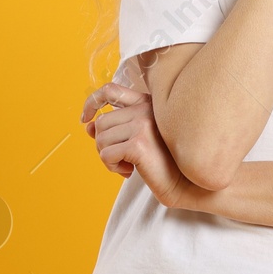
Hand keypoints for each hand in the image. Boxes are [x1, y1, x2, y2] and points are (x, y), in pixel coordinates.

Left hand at [81, 82, 191, 209]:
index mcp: (148, 103)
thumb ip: (116, 129)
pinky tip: (129, 171)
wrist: (188, 182)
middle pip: (102, 122)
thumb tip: (88, 126)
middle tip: (122, 158)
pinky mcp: (139, 144)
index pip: (110, 90)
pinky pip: (106, 155)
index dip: (92, 102)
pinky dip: (112, 167)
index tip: (85, 119)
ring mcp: (143, 124)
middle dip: (105, 144)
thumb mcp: (138, 140)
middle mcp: (146, 109)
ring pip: (101, 139)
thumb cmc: (165, 162)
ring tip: (127, 165)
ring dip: (108, 158)